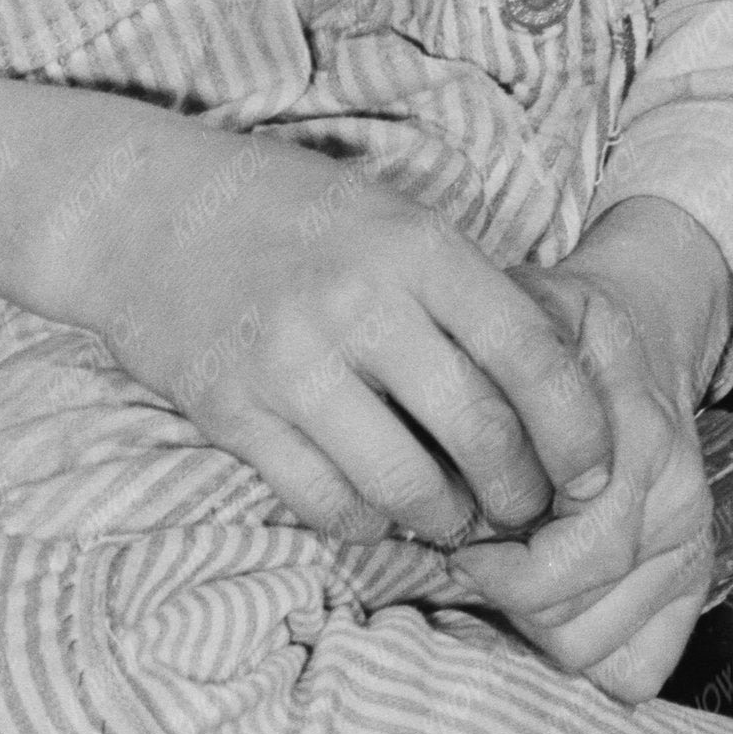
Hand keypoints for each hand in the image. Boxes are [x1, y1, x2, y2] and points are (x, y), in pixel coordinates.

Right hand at [54, 113, 617, 545]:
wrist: (138, 211)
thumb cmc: (285, 213)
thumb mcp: (389, 218)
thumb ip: (463, 290)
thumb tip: (555, 385)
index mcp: (414, 247)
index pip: (530, 354)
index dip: (577, 428)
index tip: (594, 469)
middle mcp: (358, 304)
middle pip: (480, 431)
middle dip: (521, 490)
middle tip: (528, 509)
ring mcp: (289, 363)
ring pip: (405, 484)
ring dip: (446, 519)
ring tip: (455, 518)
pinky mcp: (232, 413)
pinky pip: (324, 501)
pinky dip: (367, 522)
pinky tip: (379, 509)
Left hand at [436, 204, 730, 699]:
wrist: (639, 330)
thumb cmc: (553, 339)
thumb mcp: (507, 336)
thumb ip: (474, 395)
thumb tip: (428, 470)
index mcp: (632, 442)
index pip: (558, 567)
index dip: (495, 571)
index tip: (460, 547)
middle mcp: (673, 498)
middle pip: (570, 617)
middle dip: (509, 599)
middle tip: (478, 559)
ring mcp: (690, 541)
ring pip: (596, 649)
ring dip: (539, 628)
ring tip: (512, 575)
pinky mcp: (694, 572)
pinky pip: (639, 664)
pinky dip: (589, 657)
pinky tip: (555, 613)